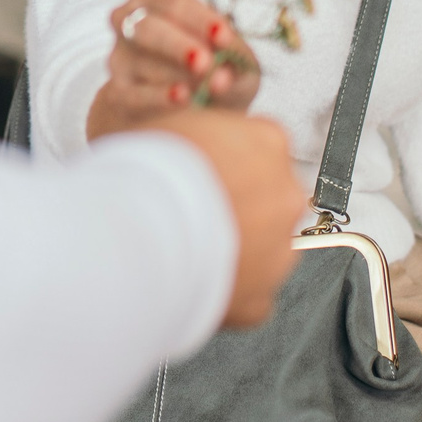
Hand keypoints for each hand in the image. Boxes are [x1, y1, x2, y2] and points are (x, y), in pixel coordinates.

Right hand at [86, 0, 258, 138]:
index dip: (197, 17)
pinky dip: (157, 97)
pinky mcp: (118, 92)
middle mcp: (127, 19)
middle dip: (177, 45)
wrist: (200, 103)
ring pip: (141, 62)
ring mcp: (119, 56)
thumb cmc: (219, 64)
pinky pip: (132, 95)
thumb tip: (222, 77)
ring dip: (178, 75)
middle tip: (206, 62)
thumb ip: (234, 61)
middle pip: (147, 27)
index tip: (224, 37)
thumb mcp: (236, 55)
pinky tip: (182, 98)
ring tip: (213, 87)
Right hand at [137, 108, 305, 328]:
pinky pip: (248, 294)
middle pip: (269, 198)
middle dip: (239, 205)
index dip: (230, 160)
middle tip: (196, 210)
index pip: (262, 145)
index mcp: (266, 143)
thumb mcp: (171, 125)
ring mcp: (277, 249)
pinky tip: (195, 280)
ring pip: (264, 248)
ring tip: (187, 248)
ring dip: (235, 248)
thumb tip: (193, 142)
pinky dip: (226, 290)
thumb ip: (201, 134)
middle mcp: (283, 195)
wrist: (137, 231)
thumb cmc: (147, 174)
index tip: (207, 170)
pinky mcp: (259, 297)